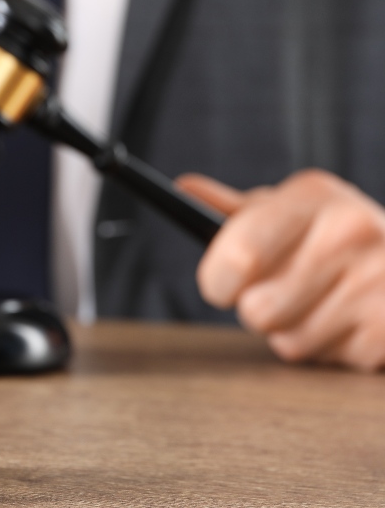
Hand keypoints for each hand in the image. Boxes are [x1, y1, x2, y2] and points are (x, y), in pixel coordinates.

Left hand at [178, 170, 384, 371]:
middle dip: (257, 309)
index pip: (239, 255)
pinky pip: (329, 360)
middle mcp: (350, 230)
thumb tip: (183, 189)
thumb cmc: (332, 238)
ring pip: (288, 342)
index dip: (217, 281)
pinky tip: (349, 320)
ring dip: (294, 332)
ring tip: (321, 304)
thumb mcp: (289, 213)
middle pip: (257, 310)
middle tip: (282, 292)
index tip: (221, 286)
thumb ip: (235, 211)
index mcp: (312, 197)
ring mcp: (378, 279)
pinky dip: (331, 349)